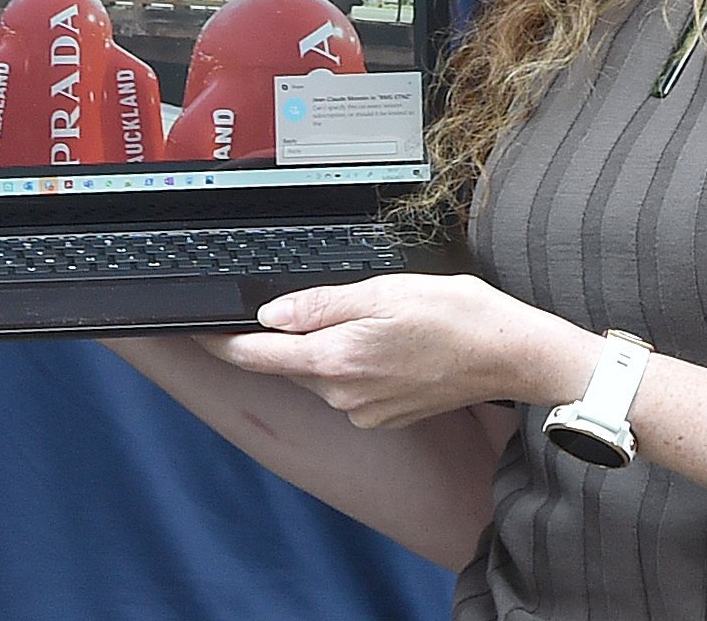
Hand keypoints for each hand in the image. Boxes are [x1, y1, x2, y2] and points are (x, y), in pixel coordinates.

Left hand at [206, 272, 597, 429]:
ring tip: (376, 316)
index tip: (197, 332)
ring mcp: (363, 410)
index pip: (258, 355)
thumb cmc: (456, 316)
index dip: (221, 343)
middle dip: (289, 335)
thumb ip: (320, 305)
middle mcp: (344, 394)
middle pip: (289, 363)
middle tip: (327, 300)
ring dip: (327, 346)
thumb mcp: (383, 291)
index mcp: (337, 359)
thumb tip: (270, 313)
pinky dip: (353, 362)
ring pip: (320, 372)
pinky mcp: (383, 416)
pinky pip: (348, 386)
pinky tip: (388, 342)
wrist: (509, 354)